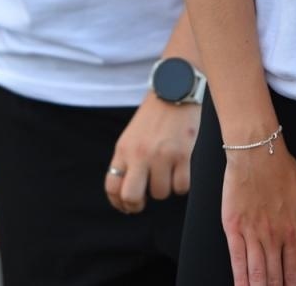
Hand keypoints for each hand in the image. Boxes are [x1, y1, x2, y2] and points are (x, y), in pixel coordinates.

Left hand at [104, 95, 199, 213]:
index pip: (112, 186)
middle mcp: (139, 154)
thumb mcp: (131, 137)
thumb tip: (127, 196)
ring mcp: (161, 155)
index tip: (126, 206)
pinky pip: (181, 187)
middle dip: (137, 205)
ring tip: (167, 173)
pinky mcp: (183, 155)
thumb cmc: (153, 117)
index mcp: (123, 149)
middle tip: (144, 199)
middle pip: (131, 197)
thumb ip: (127, 162)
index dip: (118, 203)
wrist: (174, 90)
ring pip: (161, 194)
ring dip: (164, 189)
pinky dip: (182, 185)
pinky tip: (181, 170)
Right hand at [221, 138, 295, 285]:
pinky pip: (237, 259)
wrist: (257, 151)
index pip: (294, 273)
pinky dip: (240, 278)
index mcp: (294, 233)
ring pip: (256, 273)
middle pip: (274, 278)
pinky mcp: (234, 227)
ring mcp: (253, 233)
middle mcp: (274, 238)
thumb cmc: (284, 170)